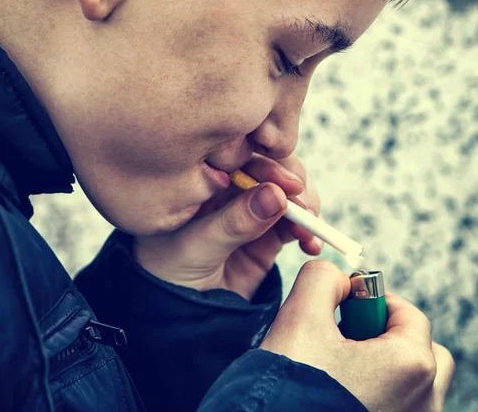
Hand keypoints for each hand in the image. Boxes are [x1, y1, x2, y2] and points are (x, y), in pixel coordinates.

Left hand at [134, 153, 322, 299]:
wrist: (175, 319)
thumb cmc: (166, 276)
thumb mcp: (195, 248)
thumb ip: (234, 223)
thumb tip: (277, 194)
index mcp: (204, 180)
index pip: (241, 158)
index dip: (270, 165)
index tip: (289, 184)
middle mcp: (229, 190)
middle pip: (271, 170)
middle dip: (294, 186)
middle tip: (305, 208)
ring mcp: (250, 211)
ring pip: (287, 195)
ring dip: (305, 209)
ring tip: (310, 230)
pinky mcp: (266, 235)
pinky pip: (294, 225)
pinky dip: (308, 231)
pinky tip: (311, 245)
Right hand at [260, 261, 454, 411]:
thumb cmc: (292, 387)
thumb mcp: (300, 317)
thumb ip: (322, 279)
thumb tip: (338, 280)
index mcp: (411, 365)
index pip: (408, 314)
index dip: (374, 300)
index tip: (346, 304)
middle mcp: (424, 403)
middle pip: (420, 352)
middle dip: (388, 336)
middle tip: (349, 338)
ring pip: (411, 385)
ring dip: (383, 368)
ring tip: (341, 370)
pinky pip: (398, 408)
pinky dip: (378, 395)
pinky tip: (341, 395)